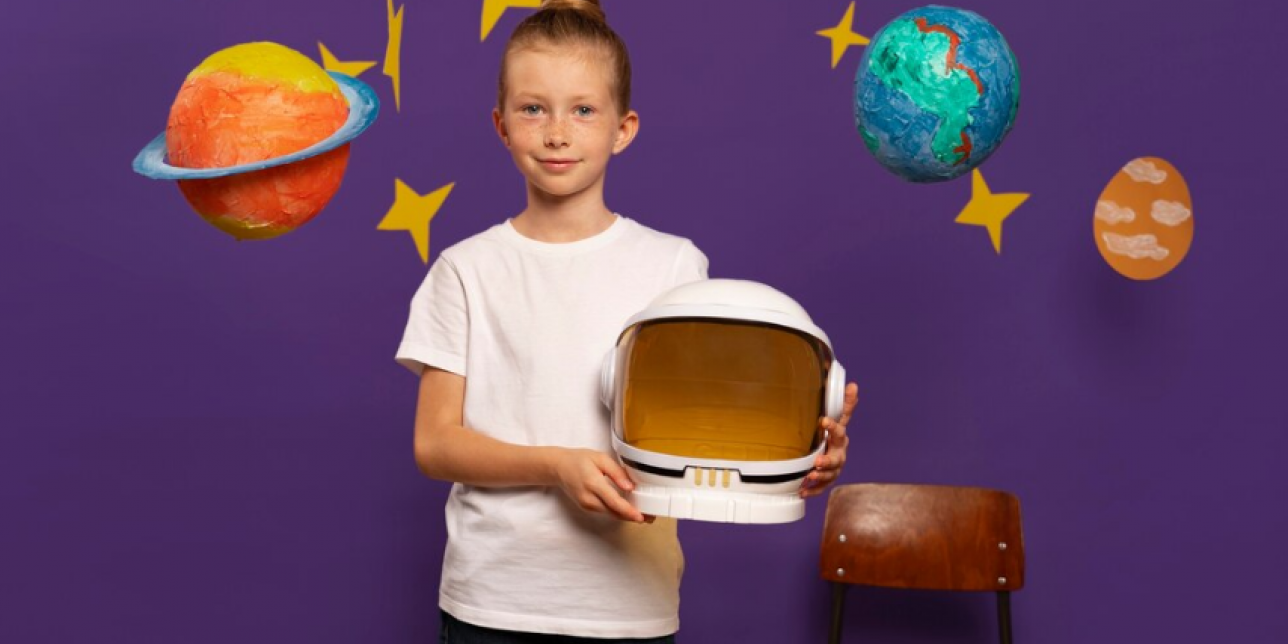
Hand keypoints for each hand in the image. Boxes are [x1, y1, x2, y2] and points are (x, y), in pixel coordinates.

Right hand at [553, 448, 647, 522]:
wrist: (558, 468)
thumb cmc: (579, 460)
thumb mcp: (600, 458)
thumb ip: (616, 472)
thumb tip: (630, 487)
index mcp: (593, 483)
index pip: (614, 501)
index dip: (628, 511)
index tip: (641, 517)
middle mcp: (589, 498)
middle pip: (614, 512)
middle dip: (632, 516)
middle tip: (651, 517)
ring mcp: (587, 505)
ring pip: (610, 514)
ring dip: (626, 516)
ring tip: (644, 515)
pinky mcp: (587, 508)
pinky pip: (605, 512)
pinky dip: (618, 512)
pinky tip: (629, 509)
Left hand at [800, 382, 857, 498]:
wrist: (832, 450)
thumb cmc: (831, 432)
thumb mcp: (836, 417)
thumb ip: (844, 403)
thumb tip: (853, 384)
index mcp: (840, 437)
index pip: (839, 430)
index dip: (833, 426)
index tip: (823, 420)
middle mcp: (839, 454)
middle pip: (836, 458)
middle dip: (828, 461)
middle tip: (818, 461)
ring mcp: (834, 468)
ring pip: (830, 475)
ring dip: (820, 477)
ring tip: (810, 476)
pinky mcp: (827, 479)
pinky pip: (821, 487)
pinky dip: (812, 490)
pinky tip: (802, 491)